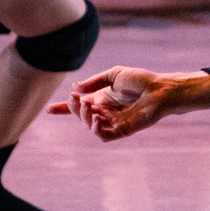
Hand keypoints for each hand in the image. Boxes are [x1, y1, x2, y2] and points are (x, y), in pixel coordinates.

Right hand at [48, 66, 200, 140]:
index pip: (79, 106)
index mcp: (102, 98)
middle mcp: (105, 111)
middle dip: (73, 108)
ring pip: (89, 126)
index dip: (64, 108)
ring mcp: (113, 122)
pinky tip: (97, 117)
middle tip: (76, 98)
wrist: (159, 89)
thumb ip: (94, 82)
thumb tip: (76, 88)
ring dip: (83, 117)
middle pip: (80, 115)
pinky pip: (103, 135)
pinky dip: (95, 128)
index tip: (49, 109)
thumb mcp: (114, 75)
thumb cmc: (140, 80)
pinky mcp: (122, 131)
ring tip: (88, 106)